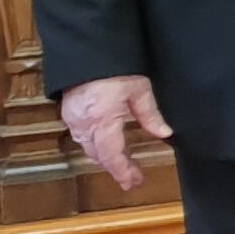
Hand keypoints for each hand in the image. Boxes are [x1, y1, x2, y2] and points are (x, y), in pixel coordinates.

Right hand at [58, 74, 172, 191]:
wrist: (86, 51)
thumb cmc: (114, 67)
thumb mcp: (139, 89)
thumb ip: (150, 114)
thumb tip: (165, 134)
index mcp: (102, 120)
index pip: (112, 155)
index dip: (123, 171)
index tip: (134, 182)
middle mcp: (84, 125)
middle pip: (100, 156)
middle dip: (117, 169)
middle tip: (133, 179)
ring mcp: (74, 120)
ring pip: (90, 148)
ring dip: (106, 159)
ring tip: (125, 166)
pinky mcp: (69, 113)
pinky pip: (83, 138)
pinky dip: (97, 147)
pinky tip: (108, 148)